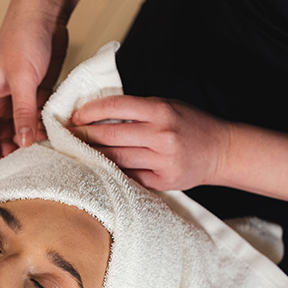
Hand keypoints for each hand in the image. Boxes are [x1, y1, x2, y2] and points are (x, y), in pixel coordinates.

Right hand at [0, 3, 68, 165]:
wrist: (45, 10)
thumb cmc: (24, 36)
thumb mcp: (22, 78)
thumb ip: (23, 112)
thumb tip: (25, 143)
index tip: (1, 175)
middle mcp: (7, 99)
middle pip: (6, 135)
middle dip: (15, 153)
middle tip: (32, 170)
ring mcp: (26, 95)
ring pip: (26, 127)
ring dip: (35, 141)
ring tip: (48, 157)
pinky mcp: (44, 90)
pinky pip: (43, 116)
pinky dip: (49, 127)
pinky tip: (60, 138)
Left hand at [69, 95, 234, 190]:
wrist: (221, 151)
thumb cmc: (190, 125)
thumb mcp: (167, 106)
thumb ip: (138, 110)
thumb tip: (99, 114)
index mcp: (160, 111)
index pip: (116, 107)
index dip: (91, 111)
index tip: (75, 116)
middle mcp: (160, 135)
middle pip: (110, 137)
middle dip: (84, 136)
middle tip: (66, 137)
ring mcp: (161, 160)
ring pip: (116, 159)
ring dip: (92, 157)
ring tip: (74, 154)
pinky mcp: (162, 181)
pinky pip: (129, 177)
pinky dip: (111, 173)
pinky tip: (96, 170)